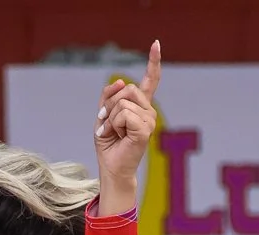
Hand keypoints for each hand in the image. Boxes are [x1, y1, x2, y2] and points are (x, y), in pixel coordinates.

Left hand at [94, 40, 161, 213]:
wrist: (111, 166)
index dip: (153, 62)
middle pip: (128, 88)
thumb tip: (122, 80)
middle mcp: (148, 111)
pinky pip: (124, 114)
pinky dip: (114, 124)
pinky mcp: (145, 130)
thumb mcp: (103, 114)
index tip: (156, 44)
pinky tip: (118, 136)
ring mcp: (149, 120)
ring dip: (111, 116)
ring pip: (123, 101)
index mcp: (140, 106)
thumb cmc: (108, 143)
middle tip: (108, 123)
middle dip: (110, 104)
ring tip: (113, 132)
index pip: (150, 80)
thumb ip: (109, 96)